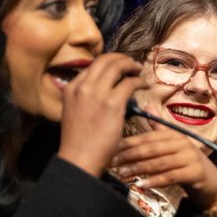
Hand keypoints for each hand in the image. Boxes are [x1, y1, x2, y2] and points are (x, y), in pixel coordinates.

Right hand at [56, 53, 142, 176]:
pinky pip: (130, 83)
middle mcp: (83, 87)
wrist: (79, 159)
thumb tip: (104, 92)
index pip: (91, 66)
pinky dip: (140, 81)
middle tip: (132, 63)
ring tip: (139, 70)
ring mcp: (97, 93)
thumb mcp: (73, 112)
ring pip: (117, 66)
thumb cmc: (78, 142)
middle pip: (104, 60)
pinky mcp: (112, 103)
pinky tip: (145, 84)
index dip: (108, 63)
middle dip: (121, 58)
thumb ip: (84, 99)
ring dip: (131, 65)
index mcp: (71, 88)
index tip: (118, 68)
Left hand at [110, 127, 216, 211]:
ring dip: (139, 169)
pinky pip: (171, 177)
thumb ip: (159, 128)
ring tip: (123, 175)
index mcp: (175, 134)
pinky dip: (155, 181)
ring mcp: (191, 157)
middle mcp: (183, 143)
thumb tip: (147, 104)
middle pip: (152, 149)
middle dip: (130, 156)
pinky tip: (141, 185)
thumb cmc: (186, 163)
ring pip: (159, 163)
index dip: (128, 144)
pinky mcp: (195, 173)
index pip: (147, 137)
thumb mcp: (173, 145)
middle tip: (113, 164)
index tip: (112, 151)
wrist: (211, 183)